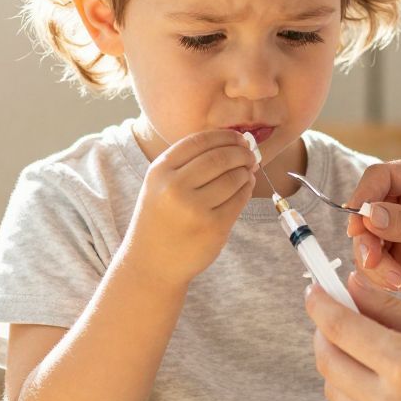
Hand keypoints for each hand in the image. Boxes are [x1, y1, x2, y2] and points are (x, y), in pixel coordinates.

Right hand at [126, 129, 258, 282]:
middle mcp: (174, 187)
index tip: (238, 138)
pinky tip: (245, 187)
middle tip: (249, 154)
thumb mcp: (160, 185)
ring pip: (233, 178)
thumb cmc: (161, 220)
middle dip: (241, 153)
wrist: (151, 263)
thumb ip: (189, 164)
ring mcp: (195, 209)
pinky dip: (247, 189)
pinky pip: (239, 199)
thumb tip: (236, 144)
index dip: (224, 136)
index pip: (199, 141)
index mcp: (160, 171)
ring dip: (245, 171)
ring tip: (247, 171)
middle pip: (220, 157)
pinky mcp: (213, 227)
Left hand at [307, 273, 400, 400]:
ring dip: (336, 362)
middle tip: (335, 313)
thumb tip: (348, 286)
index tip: (314, 290)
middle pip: (327, 362)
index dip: (320, 305)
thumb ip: (393, 307)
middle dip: (323, 333)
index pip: (339, 329)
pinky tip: (380, 373)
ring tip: (359, 341)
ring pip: (335, 391)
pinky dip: (356, 388)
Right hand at [345, 156, 400, 335]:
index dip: (364, 195)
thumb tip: (368, 213)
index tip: (357, 222)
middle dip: (366, 236)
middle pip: (365, 207)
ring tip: (396, 279)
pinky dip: (376, 274)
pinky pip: (369, 262)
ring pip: (363, 237)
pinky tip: (398, 283)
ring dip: (372, 260)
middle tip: (373, 259)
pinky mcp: (395, 258)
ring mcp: (400, 230)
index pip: (382, 176)